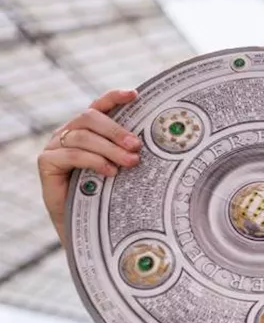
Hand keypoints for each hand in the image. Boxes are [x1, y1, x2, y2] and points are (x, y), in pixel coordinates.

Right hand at [36, 89, 142, 241]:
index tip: (134, 94)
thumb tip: (156, 145)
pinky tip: (109, 172)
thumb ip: (129, 154)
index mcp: (88, 130)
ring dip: (109, 148)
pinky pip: (70, 154)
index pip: (99, 106)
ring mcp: (55, 146)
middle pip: (90, 117)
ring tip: (129, 162)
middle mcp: (69, 133)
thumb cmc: (107, 197)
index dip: (114, 97)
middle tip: (137, 146)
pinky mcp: (46, 162)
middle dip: (116, 130)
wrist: (85, 227)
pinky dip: (93, 161)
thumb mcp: (122, 172)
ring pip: (82, 136)